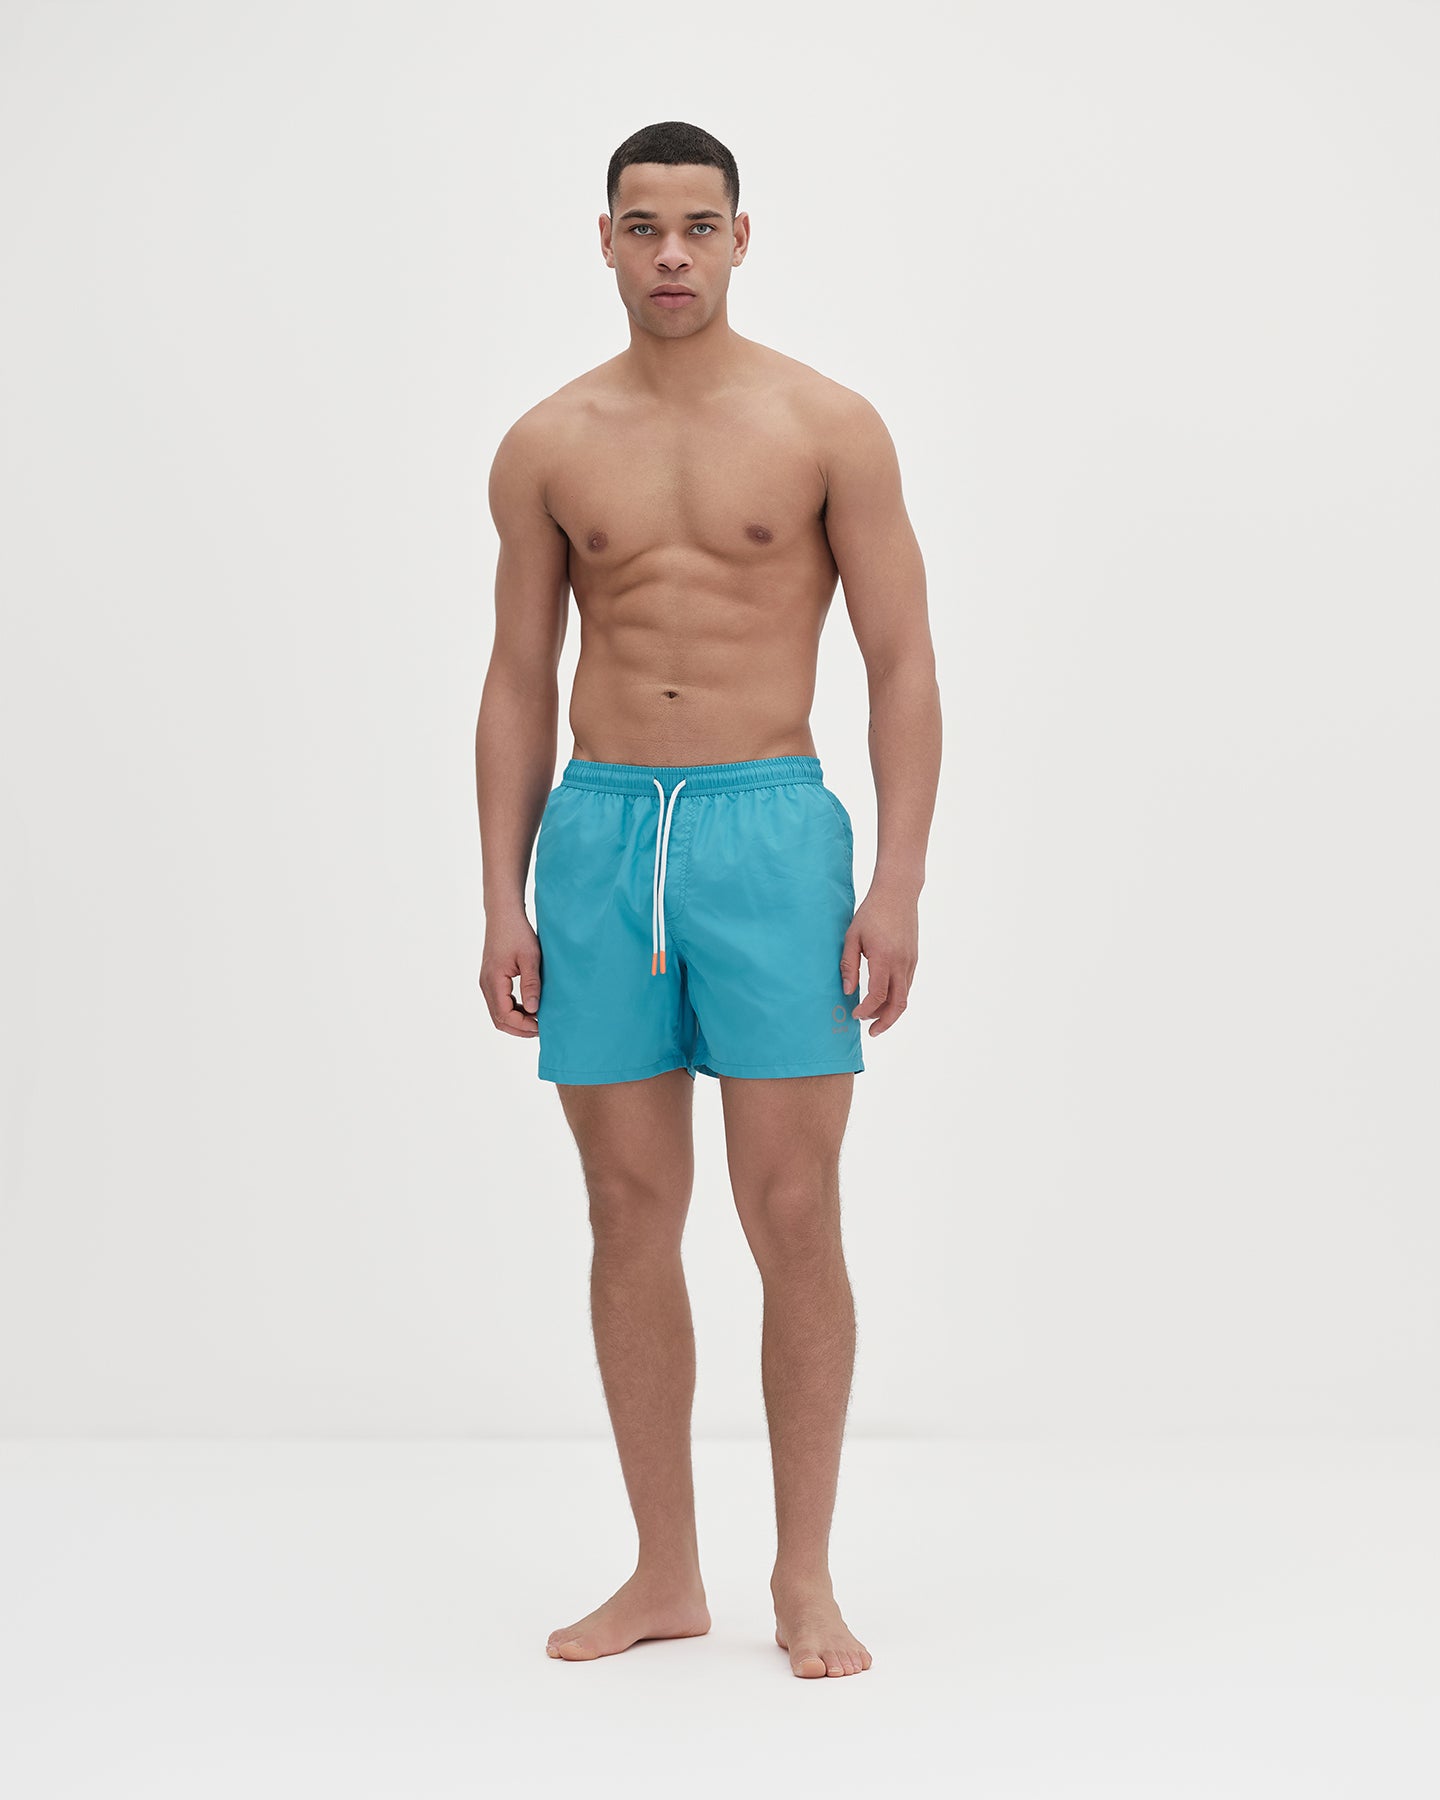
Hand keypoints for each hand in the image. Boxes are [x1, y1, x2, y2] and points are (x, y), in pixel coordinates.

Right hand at [479, 913, 541, 1038]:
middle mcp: (486, 984)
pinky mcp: (491, 979)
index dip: (523, 1025)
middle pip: (499, 1019)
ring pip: (498, 1013)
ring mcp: (486, 982)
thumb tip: (534, 1010)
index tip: (542, 1025)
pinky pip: (499, 1003)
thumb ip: (531, 984)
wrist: (503, 915)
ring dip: (516, 1021)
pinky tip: (529, 1008)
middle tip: (541, 1029)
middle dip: (519, 1028)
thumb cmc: (517, 932)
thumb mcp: (530, 958)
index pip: (505, 1015)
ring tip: (537, 1020)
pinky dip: (513, 1011)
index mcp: (494, 981)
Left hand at [840, 882, 918, 1035]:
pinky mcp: (914, 958)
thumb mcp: (852, 936)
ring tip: (874, 1017)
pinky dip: (897, 997)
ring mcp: (911, 961)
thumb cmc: (871, 913)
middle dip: (885, 1022)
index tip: (854, 1015)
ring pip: (905, 996)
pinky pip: (907, 984)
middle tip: (871, 1031)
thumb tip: (848, 992)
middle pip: (898, 1004)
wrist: (897, 894)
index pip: (877, 995)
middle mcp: (901, 963)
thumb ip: (849, 965)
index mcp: (884, 958)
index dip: (866, 1010)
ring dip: (891, 1011)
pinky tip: (884, 999)